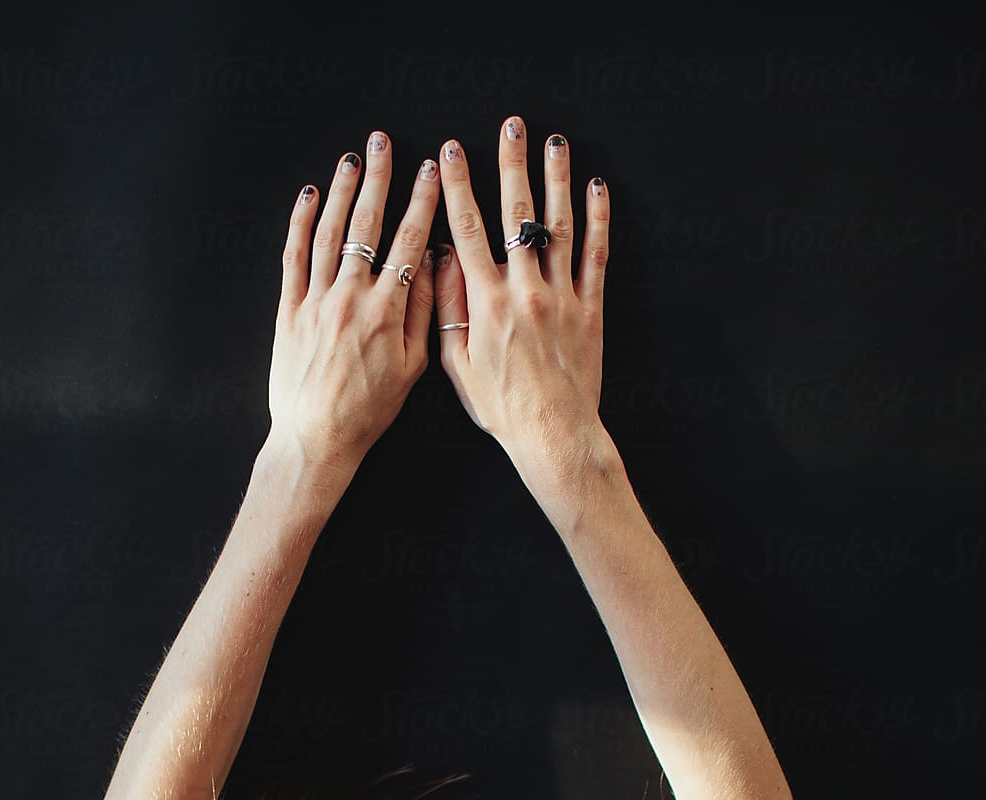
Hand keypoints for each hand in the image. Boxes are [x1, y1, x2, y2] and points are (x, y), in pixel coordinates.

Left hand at [267, 131, 439, 473]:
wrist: (316, 439)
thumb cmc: (367, 412)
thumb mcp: (413, 369)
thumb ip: (426, 313)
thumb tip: (434, 266)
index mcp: (387, 311)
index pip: (409, 242)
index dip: (422, 201)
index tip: (431, 170)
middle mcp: (350, 297)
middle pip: (367, 225)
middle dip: (379, 179)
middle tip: (383, 143)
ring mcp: (315, 301)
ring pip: (329, 232)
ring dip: (342, 192)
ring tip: (352, 161)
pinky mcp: (287, 311)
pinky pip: (293, 256)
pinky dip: (300, 222)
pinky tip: (308, 197)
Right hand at [433, 119, 617, 495]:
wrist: (552, 434)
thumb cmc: (501, 408)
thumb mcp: (457, 365)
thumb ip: (447, 310)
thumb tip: (440, 262)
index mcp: (487, 303)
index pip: (468, 231)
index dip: (457, 186)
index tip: (450, 153)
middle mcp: (525, 290)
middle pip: (516, 215)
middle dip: (510, 165)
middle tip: (510, 126)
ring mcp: (562, 297)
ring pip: (558, 226)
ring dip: (555, 179)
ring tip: (553, 142)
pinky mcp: (590, 309)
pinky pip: (596, 255)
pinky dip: (598, 220)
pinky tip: (596, 189)